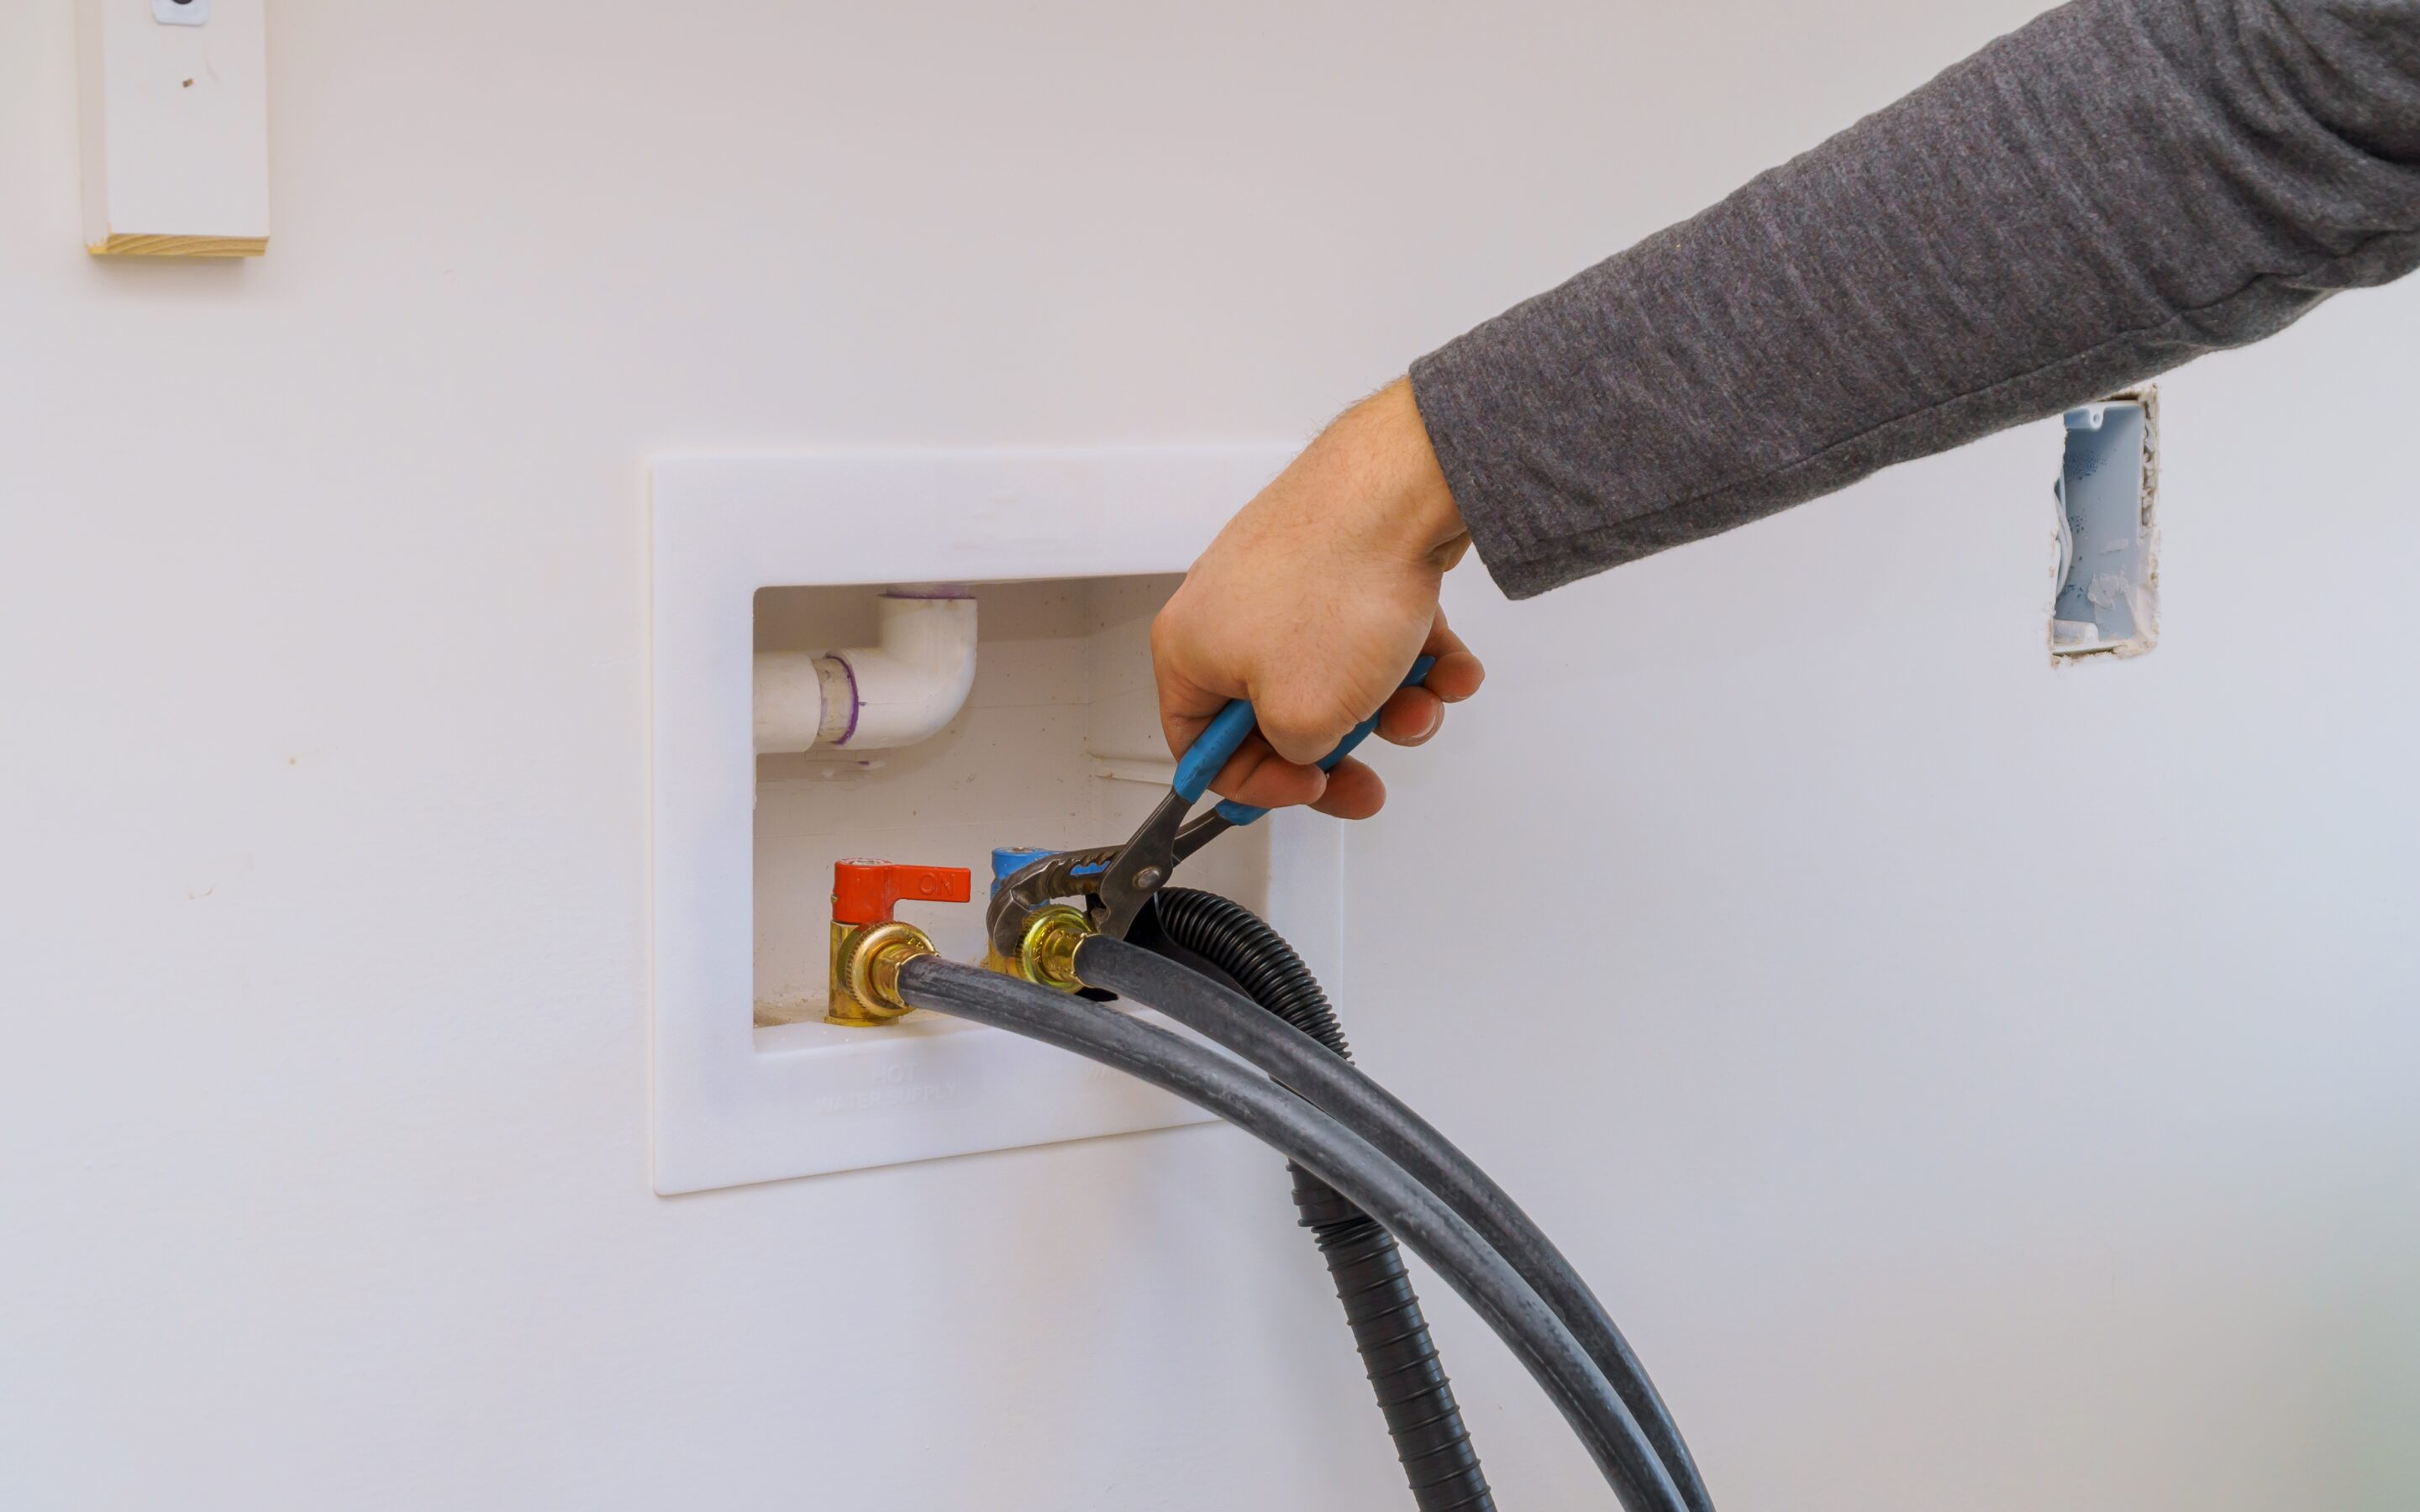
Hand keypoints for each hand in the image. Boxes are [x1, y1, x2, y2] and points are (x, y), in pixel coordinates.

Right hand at [1151, 378, 1485, 818]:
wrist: (1402, 490)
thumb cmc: (1338, 584)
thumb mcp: (1303, 718)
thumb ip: (1293, 752)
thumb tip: (1307, 745)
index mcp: (1190, 647)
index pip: (1200, 744)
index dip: (1256, 783)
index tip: (1308, 789)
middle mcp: (1230, 608)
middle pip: (1276, 711)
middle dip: (1338, 745)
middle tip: (1371, 775)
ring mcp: (1289, 580)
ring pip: (1337, 674)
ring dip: (1389, 704)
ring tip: (1426, 703)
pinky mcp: (1342, 561)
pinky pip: (1375, 632)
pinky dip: (1415, 657)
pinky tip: (1448, 665)